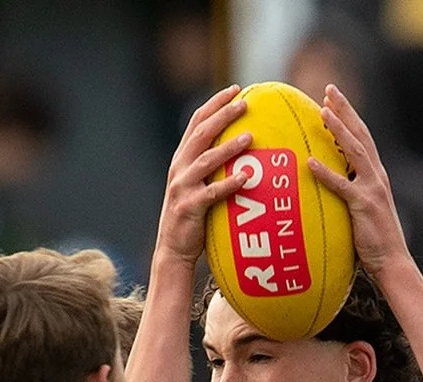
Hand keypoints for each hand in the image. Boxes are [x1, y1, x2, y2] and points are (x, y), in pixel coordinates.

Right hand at [154, 88, 252, 267]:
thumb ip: (210, 169)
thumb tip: (239, 152)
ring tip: (250, 136)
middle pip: (202, 133)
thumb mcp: (196, 187)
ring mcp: (183, 187)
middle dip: (223, 115)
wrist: (173, 250)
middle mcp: (179, 167)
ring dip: (229, 147)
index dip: (214, 104)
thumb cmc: (192, 219)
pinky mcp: (190, 207)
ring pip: (207, 159)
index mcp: (181, 159)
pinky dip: (229, 184)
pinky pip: (213, 192)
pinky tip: (247, 177)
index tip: (234, 90)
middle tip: (245, 103)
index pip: (196, 122)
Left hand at [309, 85, 410, 278]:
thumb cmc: (376, 243)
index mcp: (377, 176)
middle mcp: (377, 177)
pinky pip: (342, 186)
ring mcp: (372, 190)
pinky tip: (311, 163)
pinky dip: (326, 173)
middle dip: (345, 110)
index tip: (333, 98)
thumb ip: (351, 194)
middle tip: (328, 90)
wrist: (393, 263)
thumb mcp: (364, 212)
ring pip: (355, 152)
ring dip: (338, 130)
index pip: (363, 138)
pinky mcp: (364, 206)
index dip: (349, 116)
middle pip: (360, 135)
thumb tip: (331, 187)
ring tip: (322, 112)